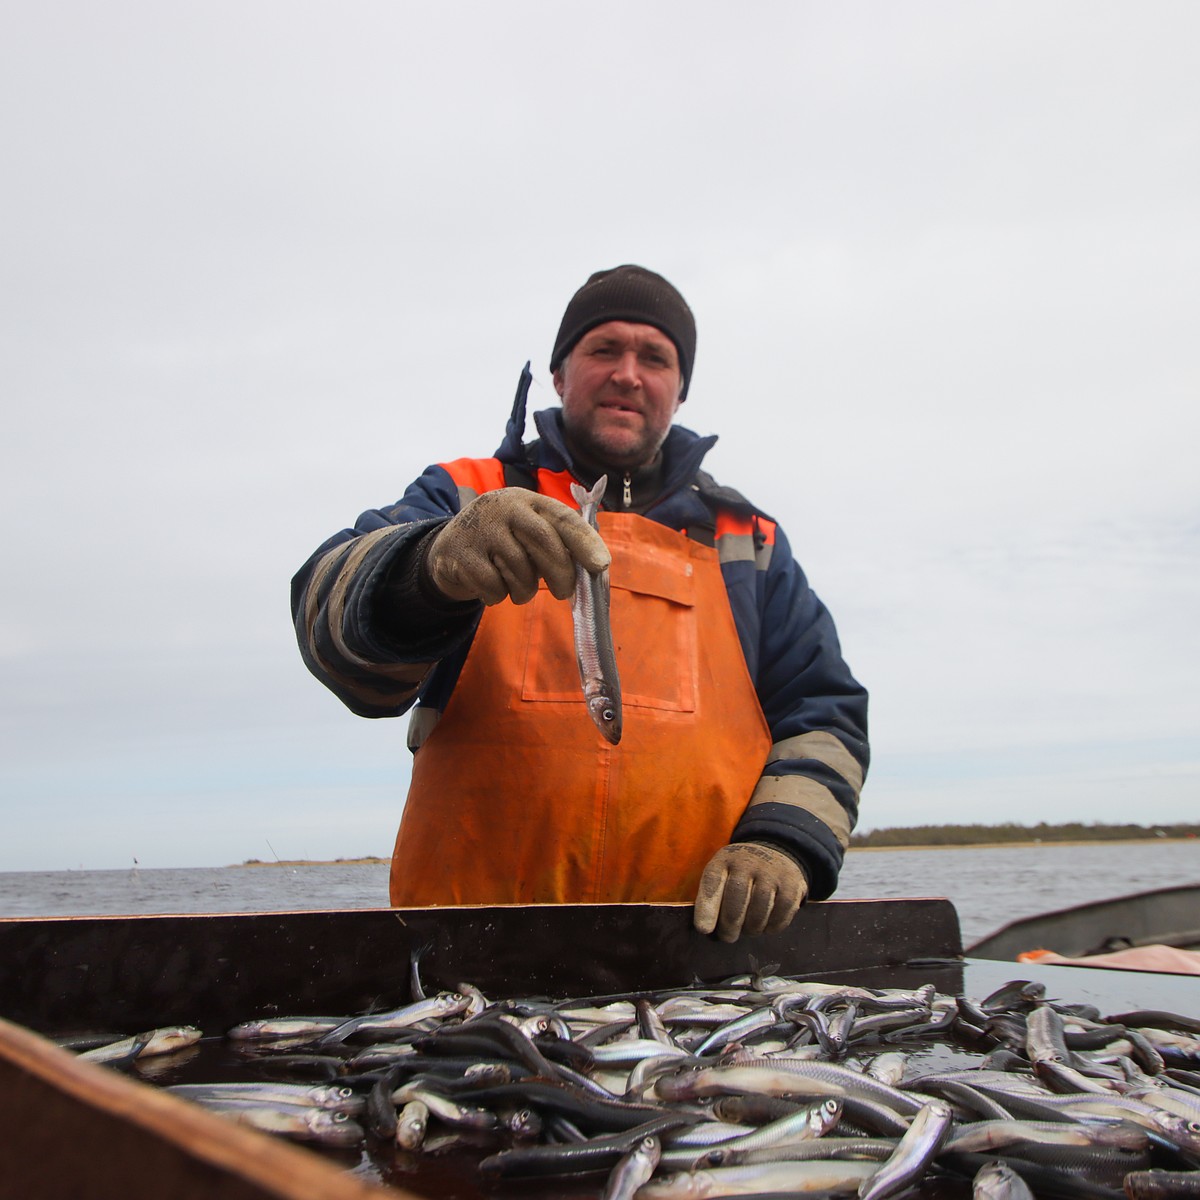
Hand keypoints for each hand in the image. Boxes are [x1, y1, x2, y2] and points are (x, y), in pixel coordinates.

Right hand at [425, 488, 609, 605]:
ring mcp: (479, 528)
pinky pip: (493, 586)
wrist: (449, 547)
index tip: (601, 565)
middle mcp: (504, 507)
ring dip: (524, 590)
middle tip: (564, 592)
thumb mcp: (528, 531)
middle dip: (560, 572)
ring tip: (518, 587)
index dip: (585, 541)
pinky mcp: (460, 553)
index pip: (562, 517)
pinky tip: (492, 587)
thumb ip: (558, 543)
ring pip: (519, 569)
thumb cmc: (504, 542)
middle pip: (544, 541)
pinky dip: (498, 595)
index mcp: (528, 500)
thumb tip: (595, 569)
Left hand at [693, 843, 807, 942]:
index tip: (704, 929)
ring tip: (748, 930)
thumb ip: (713, 897)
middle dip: (729, 926)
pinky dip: (772, 926)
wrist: (774, 852)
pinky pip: (782, 914)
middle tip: (728, 937)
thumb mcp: (722, 874)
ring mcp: (771, 872)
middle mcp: (747, 862)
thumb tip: (707, 929)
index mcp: (724, 860)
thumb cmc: (740, 873)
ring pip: (759, 911)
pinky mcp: (792, 883)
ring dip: (752, 928)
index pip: (712, 883)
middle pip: (736, 901)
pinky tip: (766, 926)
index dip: (707, 908)